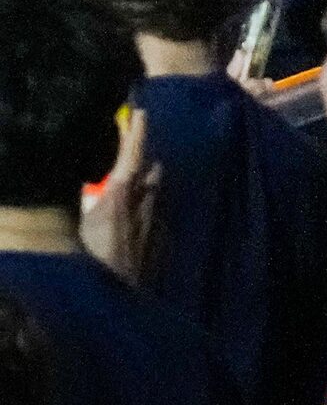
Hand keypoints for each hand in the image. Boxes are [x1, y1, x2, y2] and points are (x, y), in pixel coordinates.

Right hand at [78, 107, 156, 284]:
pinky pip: (159, 211)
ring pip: (157, 189)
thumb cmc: (91, 256)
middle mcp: (146, 199)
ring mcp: (159, 216)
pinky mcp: (166, 233)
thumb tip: (99, 187)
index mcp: (122, 192)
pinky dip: (149, 207)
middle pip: (152, 169)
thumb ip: (94, 200)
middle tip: (134, 151)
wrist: (119, 292)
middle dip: (144, 159)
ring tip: (134, 184)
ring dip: (148, 183)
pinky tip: (137, 219)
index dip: (137, 133)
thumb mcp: (82, 223)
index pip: (132, 154)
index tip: (141, 112)